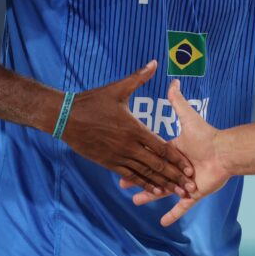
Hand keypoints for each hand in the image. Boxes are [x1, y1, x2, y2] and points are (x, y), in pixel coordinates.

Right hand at [63, 60, 196, 196]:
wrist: (65, 118)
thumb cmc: (92, 101)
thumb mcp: (117, 88)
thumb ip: (138, 78)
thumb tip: (155, 63)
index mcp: (134, 128)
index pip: (161, 147)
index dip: (177, 159)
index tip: (189, 168)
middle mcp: (128, 146)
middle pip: (156, 165)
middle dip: (174, 177)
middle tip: (189, 187)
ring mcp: (118, 156)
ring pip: (144, 174)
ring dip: (161, 184)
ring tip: (176, 193)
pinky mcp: (108, 163)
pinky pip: (129, 176)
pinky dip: (142, 184)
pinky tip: (153, 191)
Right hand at [120, 79, 231, 225]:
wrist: (225, 152)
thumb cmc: (206, 135)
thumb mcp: (188, 117)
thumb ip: (178, 102)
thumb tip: (173, 81)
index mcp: (173, 151)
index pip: (152, 156)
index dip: (138, 159)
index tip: (124, 161)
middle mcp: (177, 167)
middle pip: (154, 175)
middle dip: (139, 180)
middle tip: (122, 185)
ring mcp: (185, 181)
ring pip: (164, 190)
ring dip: (151, 196)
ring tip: (136, 201)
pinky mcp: (194, 193)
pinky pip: (183, 206)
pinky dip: (174, 214)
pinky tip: (163, 222)